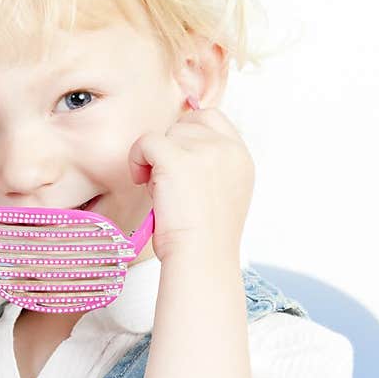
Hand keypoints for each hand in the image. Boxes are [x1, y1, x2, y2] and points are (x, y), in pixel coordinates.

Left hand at [127, 98, 253, 261]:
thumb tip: (176, 148)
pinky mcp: (176, 158)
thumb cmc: (204, 241)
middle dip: (171, 150)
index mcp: (241, 158)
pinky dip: (137, 159)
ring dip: (156, 159)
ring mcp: (204, 150)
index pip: (212, 118)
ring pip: (165, 134)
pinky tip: (142, 182)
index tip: (175, 158)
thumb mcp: (221, 195)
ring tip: (163, 191)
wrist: (201, 259)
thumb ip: (209, 168)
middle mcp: (227, 149)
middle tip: (170, 185)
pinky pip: (146, 142)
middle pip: (185, 124)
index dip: (187, 132)